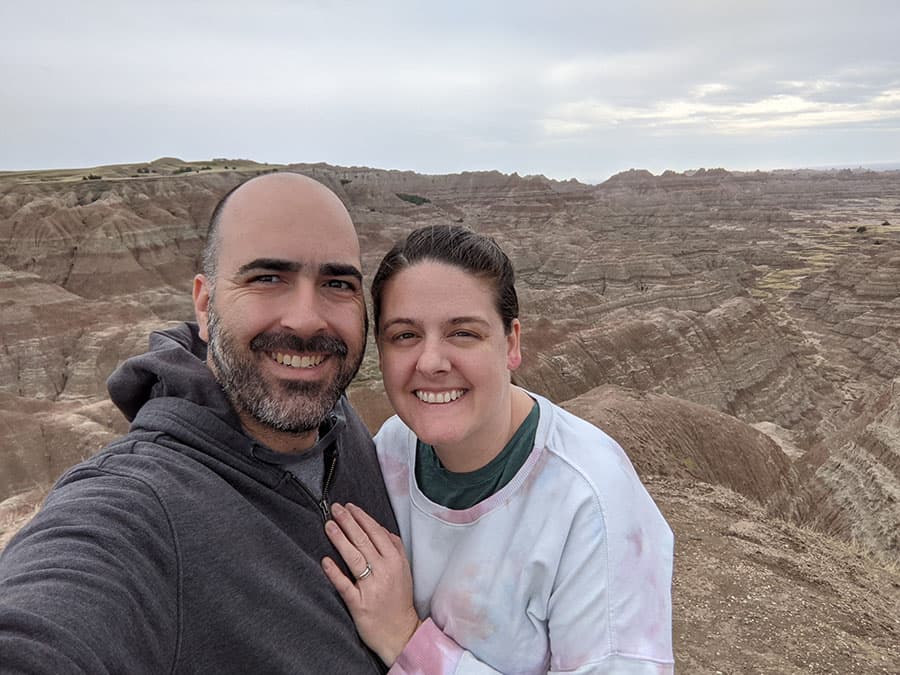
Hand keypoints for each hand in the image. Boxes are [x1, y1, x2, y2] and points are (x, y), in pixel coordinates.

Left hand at [321, 503, 421, 664]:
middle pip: (363, 541)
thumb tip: (379, 528)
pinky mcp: (360, 604)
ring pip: (354, 558)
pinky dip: (335, 572)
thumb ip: (394, 547)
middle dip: (348, 522)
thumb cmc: (399, 598)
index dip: (361, 517)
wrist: (400, 632)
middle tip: (335, 509)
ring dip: (340, 539)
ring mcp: (372, 587)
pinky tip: (325, 561)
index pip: (376, 532)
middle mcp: (384, 571)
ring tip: (329, 526)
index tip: (349, 507)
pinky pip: (345, 585)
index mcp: (395, 560)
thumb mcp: (403, 569)